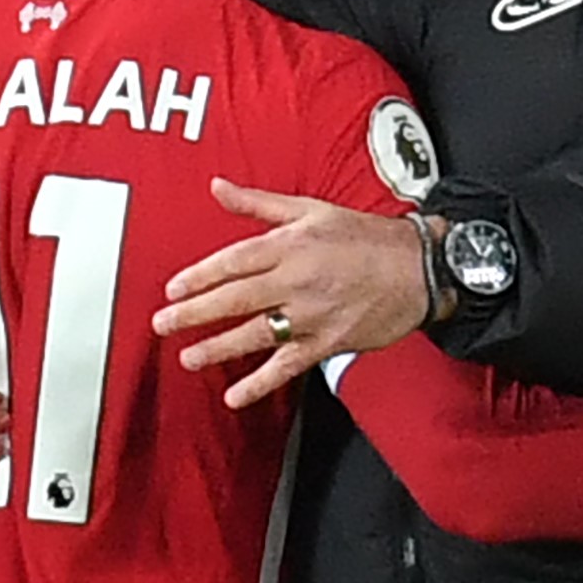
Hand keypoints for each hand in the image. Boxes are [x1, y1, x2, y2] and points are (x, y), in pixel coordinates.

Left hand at [153, 178, 432, 410]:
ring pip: (257, 334)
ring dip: (219, 347)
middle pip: (237, 299)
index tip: (173, 289)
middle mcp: (298, 279)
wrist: (419, 268)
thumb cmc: (366, 236)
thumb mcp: (311, 209)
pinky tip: (235, 395)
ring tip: (189, 356)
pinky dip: (260, 383)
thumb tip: (218, 187)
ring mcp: (313, 314)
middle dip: (195, 313)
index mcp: (292, 244)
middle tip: (163, 324)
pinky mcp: (328, 342)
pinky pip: (288, 366)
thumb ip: (259, 203)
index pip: (235, 261)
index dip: (201, 276)